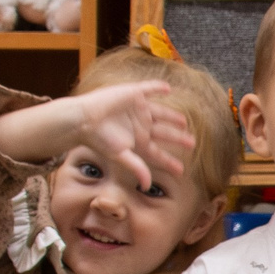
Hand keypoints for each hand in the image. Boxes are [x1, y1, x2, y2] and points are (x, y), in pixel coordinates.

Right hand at [73, 80, 195, 192]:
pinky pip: (149, 89)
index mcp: (138, 141)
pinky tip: (168, 89)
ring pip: (161, 113)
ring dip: (172, 116)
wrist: (83, 119)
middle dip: (177, 138)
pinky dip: (158, 87)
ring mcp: (138, 109)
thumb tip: (148, 186)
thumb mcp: (120, 155)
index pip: (158, 153)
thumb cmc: (98, 139)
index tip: (180, 171)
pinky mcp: (133, 94)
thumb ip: (137, 168)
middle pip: (164, 133)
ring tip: (184, 121)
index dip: (169, 162)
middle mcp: (140, 125)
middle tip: (192, 144)